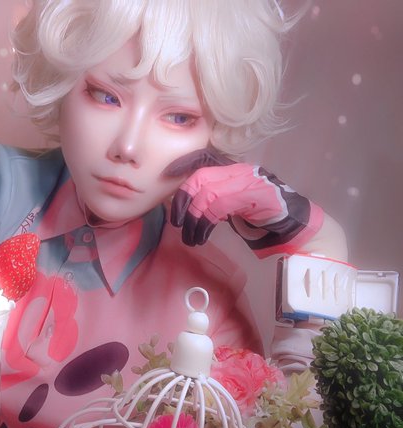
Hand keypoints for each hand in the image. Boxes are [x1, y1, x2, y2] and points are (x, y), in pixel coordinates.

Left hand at [165, 148, 320, 253]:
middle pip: (199, 177)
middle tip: (177, 222)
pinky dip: (207, 222)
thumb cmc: (260, 214)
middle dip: (182, 200)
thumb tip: (185, 203)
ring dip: (194, 219)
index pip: (202, 157)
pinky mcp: (254, 196)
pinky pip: (219, 206)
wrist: (295, 223)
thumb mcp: (232, 201)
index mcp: (233, 168)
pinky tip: (203, 236)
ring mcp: (248, 181)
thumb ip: (213, 196)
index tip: (165, 176)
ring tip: (190, 237)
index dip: (182, 163)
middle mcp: (239, 170)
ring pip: (207, 194)